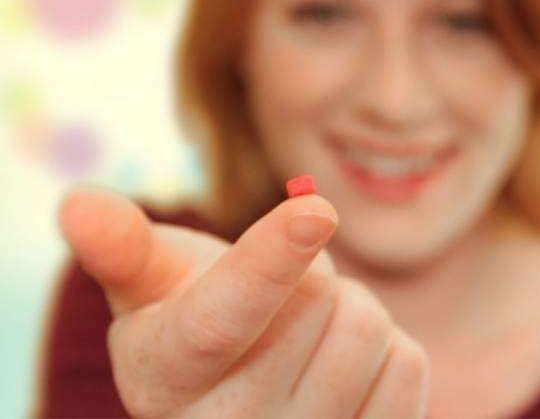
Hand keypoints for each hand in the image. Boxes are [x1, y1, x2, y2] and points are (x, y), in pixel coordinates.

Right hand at [58, 185, 430, 418]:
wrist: (238, 392)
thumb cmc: (192, 316)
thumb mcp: (150, 282)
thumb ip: (123, 245)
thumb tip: (77, 204)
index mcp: (166, 378)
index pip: (223, 320)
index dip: (269, 261)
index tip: (316, 210)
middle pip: (323, 303)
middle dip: (311, 274)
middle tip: (282, 296)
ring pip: (369, 330)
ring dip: (349, 309)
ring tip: (308, 331)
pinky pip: (406, 366)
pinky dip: (383, 348)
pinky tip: (340, 366)